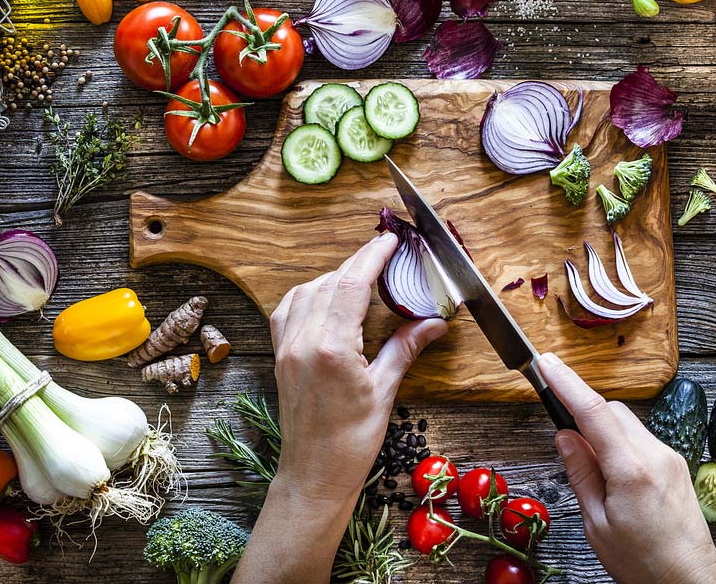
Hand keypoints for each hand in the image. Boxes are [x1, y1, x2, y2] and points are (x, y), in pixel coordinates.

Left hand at [232, 233, 447, 583]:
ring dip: (333, 276)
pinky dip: (308, 294)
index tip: (390, 240)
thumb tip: (435, 321)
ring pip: (306, 291)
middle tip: (383, 254)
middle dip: (357, 263)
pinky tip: (325, 297)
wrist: (314, 476)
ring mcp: (287, 347)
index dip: (372, 256)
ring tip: (359, 275)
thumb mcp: (385, 390)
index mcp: (331, 347)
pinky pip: (288, 310)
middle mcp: (303, 340)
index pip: (351, 283)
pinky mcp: (280, 356)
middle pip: (330, 281)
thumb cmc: (351, 441)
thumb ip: (406, 347)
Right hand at [539, 353, 715, 583]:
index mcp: (631, 470)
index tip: (547, 364)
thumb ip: (580, 473)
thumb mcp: (597, 524)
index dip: (567, 383)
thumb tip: (564, 436)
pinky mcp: (676, 463)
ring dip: (604, 432)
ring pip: (626, 423)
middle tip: (567, 443)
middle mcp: (655, 455)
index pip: (593, 411)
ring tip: (597, 476)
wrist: (689, 580)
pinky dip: (621, 445)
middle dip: (585, 415)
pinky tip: (616, 478)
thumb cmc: (643, 562)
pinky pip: (640, 439)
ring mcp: (669, 457)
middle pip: (611, 411)